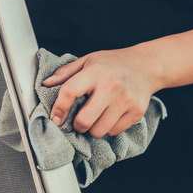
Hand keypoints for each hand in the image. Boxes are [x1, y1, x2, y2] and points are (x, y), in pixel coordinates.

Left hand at [43, 46, 160, 137]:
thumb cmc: (113, 63)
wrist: (147, 65)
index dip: (58, 108)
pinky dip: (109, 128)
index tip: (55, 118)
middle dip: (77, 125)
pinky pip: (114, 132)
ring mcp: (125, 100)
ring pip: (99, 131)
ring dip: (93, 128)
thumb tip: (46, 84)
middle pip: (84, 120)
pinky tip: (111, 115)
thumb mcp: (89, 60)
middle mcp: (111, 86)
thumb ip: (66, 72)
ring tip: (97, 116)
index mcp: (95, 71)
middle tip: (79, 120)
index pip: (69, 92)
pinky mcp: (136, 112)